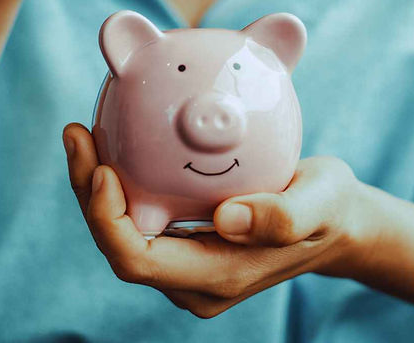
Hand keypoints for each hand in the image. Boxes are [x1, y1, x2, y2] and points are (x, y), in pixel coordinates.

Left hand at [62, 123, 379, 317]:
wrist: (334, 222)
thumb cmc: (329, 210)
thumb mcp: (322, 203)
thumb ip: (283, 217)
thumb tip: (225, 219)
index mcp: (216, 278)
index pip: (137, 261)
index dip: (107, 220)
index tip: (103, 168)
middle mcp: (191, 280)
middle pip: (117, 245)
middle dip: (87, 194)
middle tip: (78, 133)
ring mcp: (184, 265)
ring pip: (121, 230)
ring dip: (94, 185)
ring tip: (82, 132)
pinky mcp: (183, 244)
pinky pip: (137, 216)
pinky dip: (119, 181)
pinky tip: (113, 139)